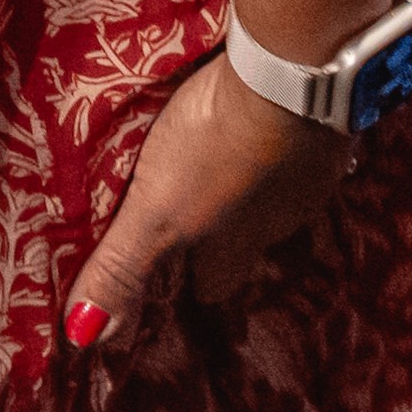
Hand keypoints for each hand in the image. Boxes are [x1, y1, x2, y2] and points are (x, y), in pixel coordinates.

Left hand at [56, 47, 356, 345]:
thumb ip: (122, 267)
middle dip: (227, 239)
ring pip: (279, 197)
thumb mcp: (158, 210)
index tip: (183, 288)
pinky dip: (280, 139)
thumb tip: (84, 336)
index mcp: (237, 241)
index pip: (218, 285)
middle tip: (202, 226)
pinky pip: (303, 148)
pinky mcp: (326, 126)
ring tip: (227, 166)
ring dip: (254, 187)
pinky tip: (266, 119)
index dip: (199, 286)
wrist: (292, 74)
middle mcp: (279, 218)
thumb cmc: (215, 146)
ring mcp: (310, 174)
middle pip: (251, 242)